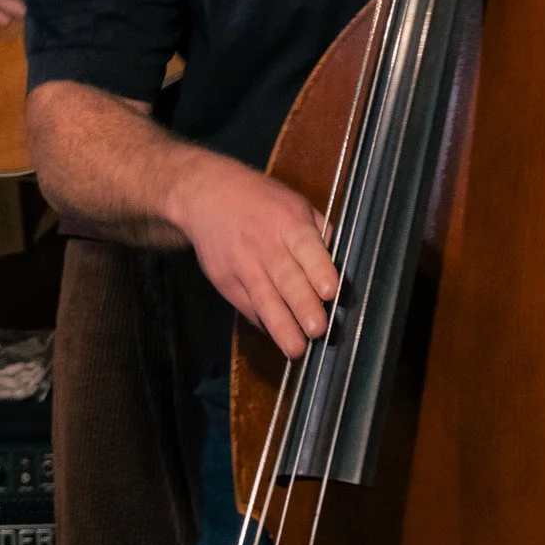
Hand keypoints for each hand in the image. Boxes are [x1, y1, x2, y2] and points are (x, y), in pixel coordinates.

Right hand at [166, 152, 339, 360]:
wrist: (204, 195)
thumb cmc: (258, 200)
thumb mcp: (294, 203)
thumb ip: (319, 233)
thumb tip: (340, 265)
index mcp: (287, 221)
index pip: (305, 247)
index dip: (318, 269)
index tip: (331, 292)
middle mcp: (263, 244)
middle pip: (286, 279)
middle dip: (303, 306)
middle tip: (318, 329)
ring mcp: (241, 264)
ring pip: (264, 299)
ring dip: (281, 326)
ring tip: (296, 349)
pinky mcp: (225, 281)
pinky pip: (247, 307)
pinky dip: (264, 323)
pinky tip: (278, 336)